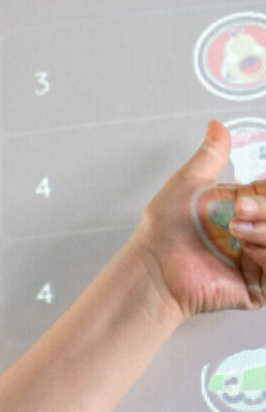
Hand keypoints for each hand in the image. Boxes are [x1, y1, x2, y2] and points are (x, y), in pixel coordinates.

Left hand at [131, 120, 265, 322]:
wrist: (155, 267)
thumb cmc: (164, 231)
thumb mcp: (189, 183)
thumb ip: (210, 155)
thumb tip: (216, 126)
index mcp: (249, 209)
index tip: (246, 200)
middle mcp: (258, 233)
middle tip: (237, 216)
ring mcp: (260, 260)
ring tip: (236, 234)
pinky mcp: (262, 286)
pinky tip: (247, 252)